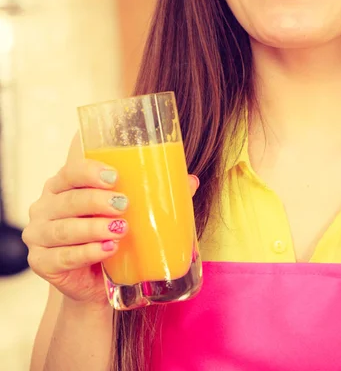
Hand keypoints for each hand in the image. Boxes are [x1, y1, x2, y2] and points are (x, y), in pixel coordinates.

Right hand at [22, 134, 199, 307]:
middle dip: (97, 201)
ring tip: (120, 229)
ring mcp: (39, 235)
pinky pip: (63, 256)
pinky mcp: (41, 262)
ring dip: (93, 228)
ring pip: (64, 228)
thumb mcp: (129, 212)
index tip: (115, 176)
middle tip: (124, 205)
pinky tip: (107, 250)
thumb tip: (190, 181)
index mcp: (62, 186)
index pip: (70, 172)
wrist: (96, 281)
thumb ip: (155, 195)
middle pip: (69, 199)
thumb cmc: (111, 235)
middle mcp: (45, 206)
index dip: (90, 171)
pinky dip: (86, 252)